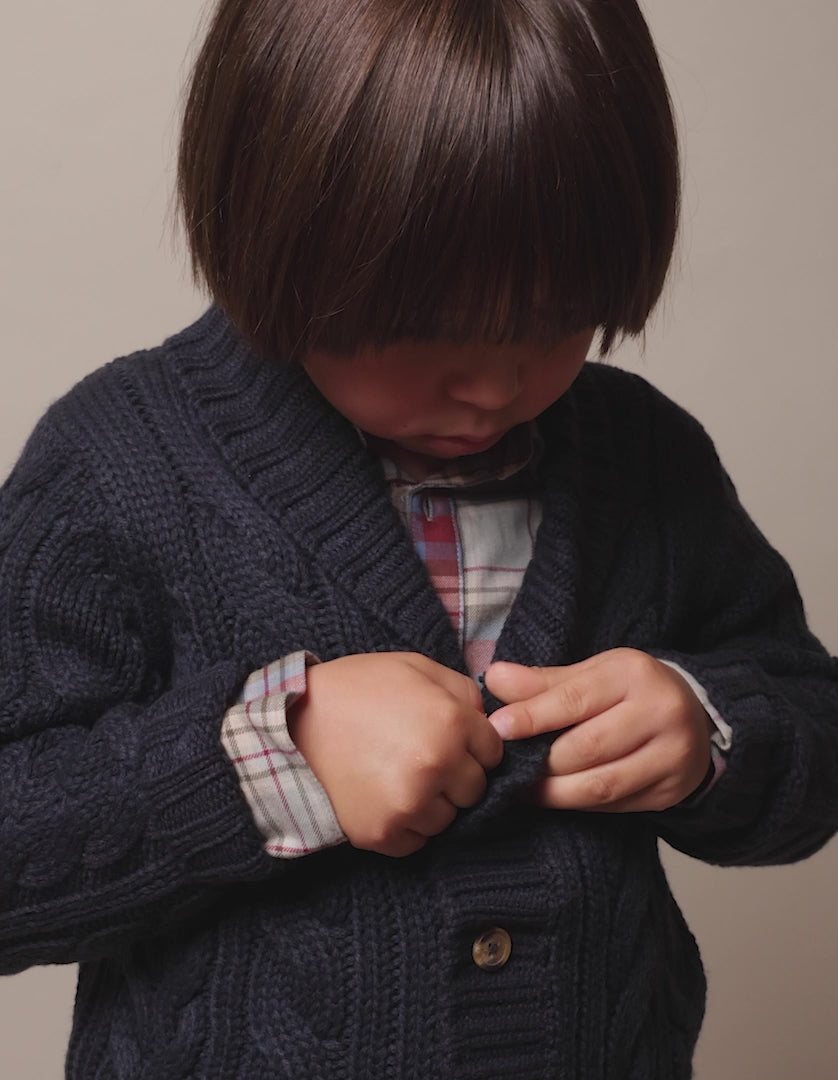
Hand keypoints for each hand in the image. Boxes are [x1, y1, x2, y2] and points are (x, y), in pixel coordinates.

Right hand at [288, 653, 502, 855]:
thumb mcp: (413, 666)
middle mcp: (437, 767)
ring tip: (399, 776)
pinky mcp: (383, 833)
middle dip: (457, 775)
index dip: (473, 743)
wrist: (291, 723)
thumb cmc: (355, 688)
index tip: (450, 738)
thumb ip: (462, 690)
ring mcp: (410, 805)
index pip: (494, 752)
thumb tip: (485, 720)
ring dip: (433, 802)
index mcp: (451, 723)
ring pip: (449, 819)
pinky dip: (408, 825)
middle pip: (476, 789)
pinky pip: (418, 841)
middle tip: (422, 757)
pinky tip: (385, 795)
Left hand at [484, 648, 712, 811]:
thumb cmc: (631, 690)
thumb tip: (495, 678)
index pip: (574, 699)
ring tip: (524, 788)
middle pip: (586, 748)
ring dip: (555, 792)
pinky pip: (614, 805)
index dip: (532, 717)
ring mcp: (671, 755)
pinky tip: (559, 796)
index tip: (499, 728)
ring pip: (600, 785)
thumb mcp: (592, 673)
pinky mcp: (670, 790)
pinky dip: (580, 804)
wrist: (695, 714)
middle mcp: (661, 712)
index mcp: (634, 674)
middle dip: (540, 761)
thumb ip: (543, 682)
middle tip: (507, 765)